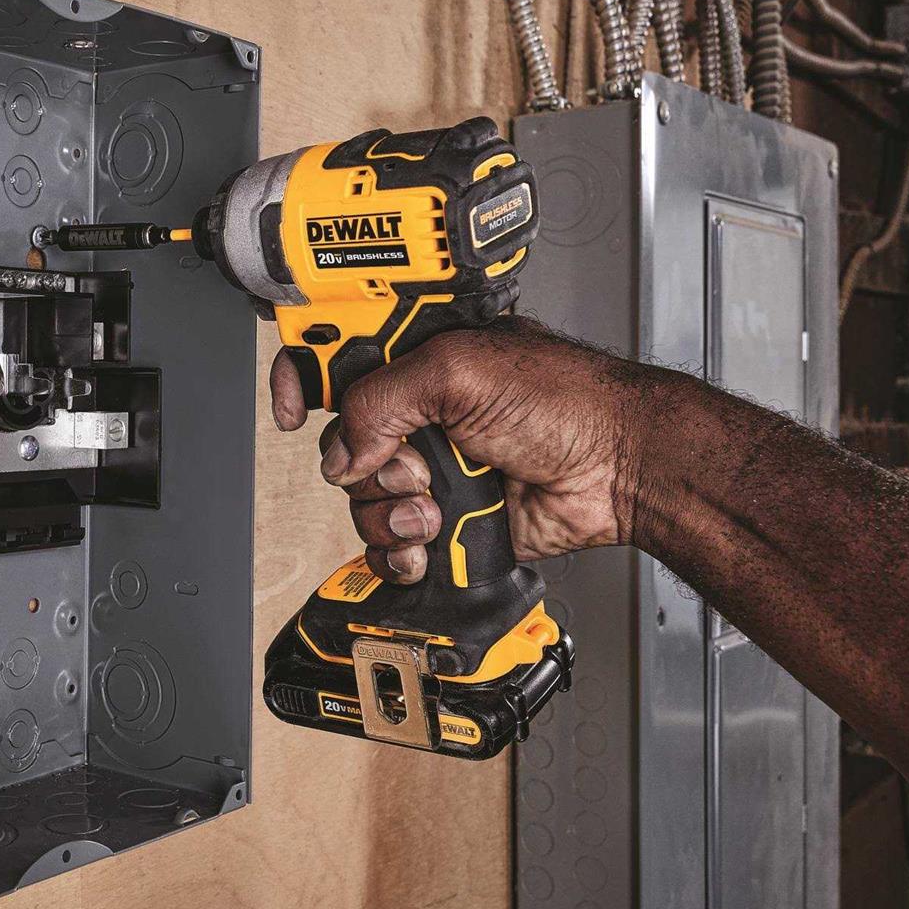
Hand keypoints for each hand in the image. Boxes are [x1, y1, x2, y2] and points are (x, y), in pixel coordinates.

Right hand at [269, 317, 641, 582]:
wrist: (619, 469)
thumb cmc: (569, 401)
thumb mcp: (459, 371)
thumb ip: (381, 398)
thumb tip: (342, 449)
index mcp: (418, 359)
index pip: (336, 360)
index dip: (301, 379)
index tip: (289, 407)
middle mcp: (420, 414)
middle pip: (340, 443)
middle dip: (365, 461)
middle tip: (410, 460)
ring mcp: (432, 469)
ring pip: (361, 499)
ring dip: (390, 510)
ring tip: (435, 504)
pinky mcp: (446, 520)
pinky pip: (389, 542)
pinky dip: (399, 549)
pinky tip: (431, 539)